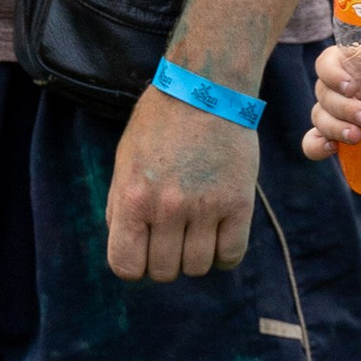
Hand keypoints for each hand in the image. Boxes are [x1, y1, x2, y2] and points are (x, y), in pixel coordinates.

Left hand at [107, 86, 261, 281]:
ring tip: (196, 231)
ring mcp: (206, 206)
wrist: (205, 90)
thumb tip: (130, 251)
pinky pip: (231, 254)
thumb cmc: (159, 125)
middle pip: (165, 271)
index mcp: (134, 198)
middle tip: (172, 237)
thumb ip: (121, 209)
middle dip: (165, 260)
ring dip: (195, 256)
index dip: (133, 266)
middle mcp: (168, 207)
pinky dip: (223, 254)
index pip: (126, 266)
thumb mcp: (125, 164)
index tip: (143, 252)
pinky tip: (219, 234)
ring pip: (198, 267)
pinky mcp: (239, 202)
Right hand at [304, 45, 360, 161]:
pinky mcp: (333, 137)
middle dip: (344, 108)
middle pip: (324, 94)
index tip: (352, 86)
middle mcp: (333, 88)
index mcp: (347, 63)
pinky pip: (313, 142)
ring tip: (357, 137)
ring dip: (335, 128)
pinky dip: (316, 146)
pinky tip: (331, 150)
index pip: (326, 63)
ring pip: (319, 118)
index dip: (332, 74)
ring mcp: (331, 113)